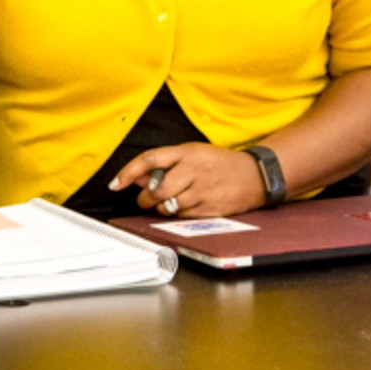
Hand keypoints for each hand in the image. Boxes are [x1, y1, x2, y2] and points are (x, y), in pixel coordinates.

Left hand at [110, 142, 268, 218]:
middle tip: (145, 200)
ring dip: (160, 209)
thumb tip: (137, 176)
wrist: (255, 175)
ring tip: (164, 204)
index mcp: (187, 152)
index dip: (128, 172)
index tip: (115, 183)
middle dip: (145, 199)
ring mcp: (203, 191)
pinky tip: (182, 208)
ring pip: (169, 206)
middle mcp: (194, 170)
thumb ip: (165, 163)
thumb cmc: (219, 163)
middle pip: (157, 189)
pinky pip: (184, 217)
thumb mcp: (192, 153)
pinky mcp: (212, 210)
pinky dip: (177, 215)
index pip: (150, 160)